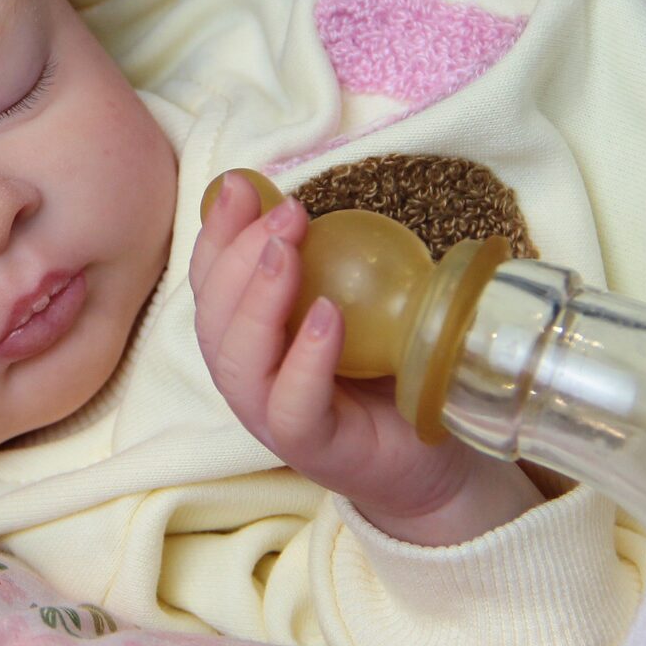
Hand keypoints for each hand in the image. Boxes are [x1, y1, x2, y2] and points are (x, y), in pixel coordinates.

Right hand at [189, 172, 545, 544]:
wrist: (435, 459)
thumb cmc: (385, 375)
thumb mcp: (350, 305)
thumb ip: (323, 263)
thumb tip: (300, 201)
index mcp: (247, 340)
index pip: (210, 282)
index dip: (216, 232)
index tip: (242, 186)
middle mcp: (248, 378)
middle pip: (213, 316)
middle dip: (238, 254)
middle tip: (286, 214)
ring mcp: (273, 417)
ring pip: (238, 361)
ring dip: (258, 299)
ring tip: (287, 253)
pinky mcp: (313, 448)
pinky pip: (293, 406)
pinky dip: (304, 359)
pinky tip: (326, 317)